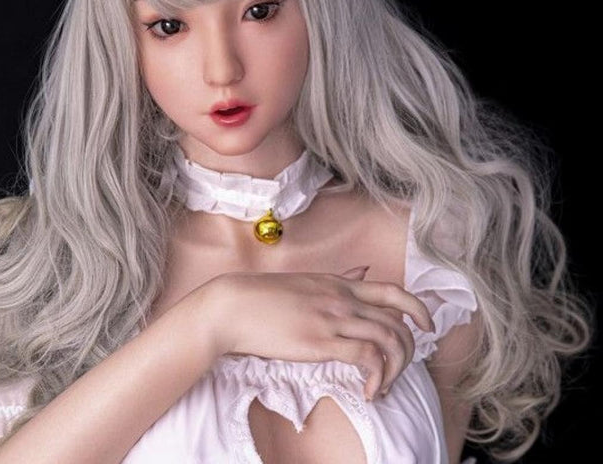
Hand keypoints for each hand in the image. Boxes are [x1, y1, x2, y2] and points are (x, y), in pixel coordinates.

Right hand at [206, 267, 433, 399]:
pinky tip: (368, 391)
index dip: (418, 309)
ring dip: (396, 369)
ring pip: (389, 340)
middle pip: (398, 322)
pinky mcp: (321, 341)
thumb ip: (339, 278)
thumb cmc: (265, 296)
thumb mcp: (308, 280)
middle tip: (399, 370)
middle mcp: (343, 299)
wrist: (234, 305)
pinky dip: (377, 378)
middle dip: (409, 351)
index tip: (426, 326)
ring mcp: (334, 318)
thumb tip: (363, 270)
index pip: (393, 292)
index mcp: (340, 284)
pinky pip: (367, 358)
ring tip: (382, 386)